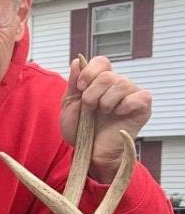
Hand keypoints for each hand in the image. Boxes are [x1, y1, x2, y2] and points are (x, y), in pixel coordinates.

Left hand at [59, 55, 150, 183]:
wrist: (88, 152)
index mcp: (100, 82)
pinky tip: (118, 114)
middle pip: (108, 74)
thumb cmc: (80, 130)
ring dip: (106, 101)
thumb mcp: (70, 106)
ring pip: (122, 83)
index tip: (80, 88)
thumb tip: (77, 61)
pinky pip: (139, 96)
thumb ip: (73, 84)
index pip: (101, 62)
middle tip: (90, 109)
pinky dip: (125, 105)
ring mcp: (132, 95)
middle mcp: (117, 85)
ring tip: (104, 113)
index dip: (89, 72)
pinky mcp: (143, 108)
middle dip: (92, 93)